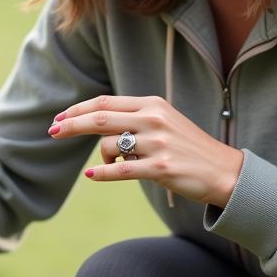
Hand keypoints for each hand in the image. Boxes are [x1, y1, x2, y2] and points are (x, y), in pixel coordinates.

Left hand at [48, 94, 243, 206]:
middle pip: (100, 118)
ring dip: (102, 156)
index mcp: (152, 105)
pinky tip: (92, 174)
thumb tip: (95, 123)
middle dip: (71, 125)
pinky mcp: (161, 168)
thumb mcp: (163, 122)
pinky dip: (103, 172)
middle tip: (52, 132)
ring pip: (110, 145)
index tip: (59, 119)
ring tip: (111, 163)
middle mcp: (154, 119)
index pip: (104, 102)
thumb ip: (133, 118)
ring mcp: (158, 144)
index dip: (77, 110)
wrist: (224, 171)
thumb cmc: (187, 147)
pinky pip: (122, 170)